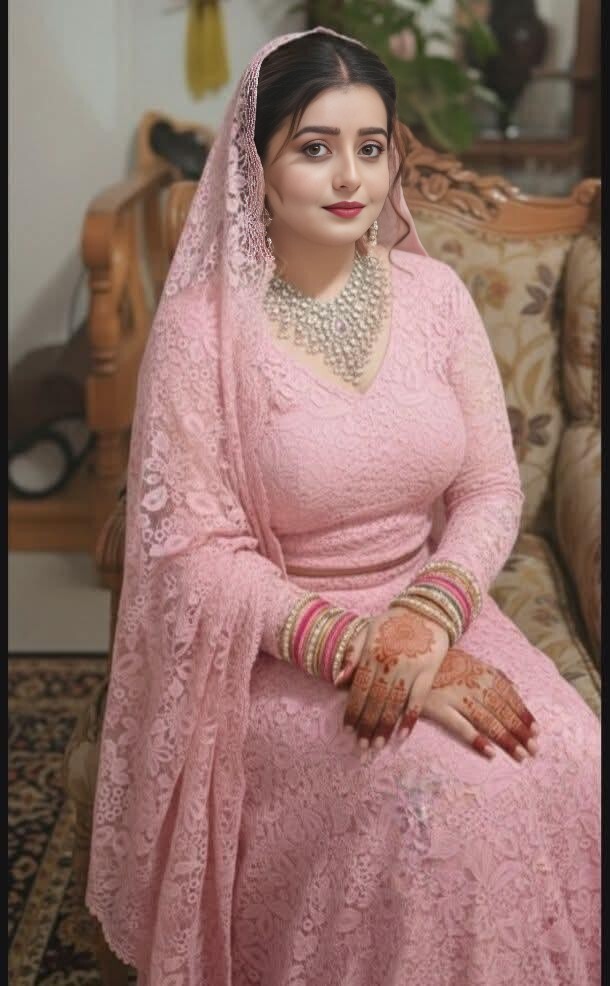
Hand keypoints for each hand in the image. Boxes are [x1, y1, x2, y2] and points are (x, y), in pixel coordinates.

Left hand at [341, 608, 449, 750]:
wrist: (426, 610)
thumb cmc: (392, 623)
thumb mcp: (367, 630)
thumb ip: (351, 655)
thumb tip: (338, 682)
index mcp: (371, 653)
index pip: (359, 689)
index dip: (352, 711)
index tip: (347, 730)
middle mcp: (389, 662)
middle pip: (375, 700)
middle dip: (367, 725)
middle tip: (361, 746)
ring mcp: (410, 667)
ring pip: (394, 703)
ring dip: (385, 726)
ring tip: (378, 744)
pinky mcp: (428, 670)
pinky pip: (419, 698)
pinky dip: (411, 717)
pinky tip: (403, 733)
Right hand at [418, 647, 539, 762]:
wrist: (410, 654)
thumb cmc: (444, 662)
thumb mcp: (471, 660)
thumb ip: (493, 673)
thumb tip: (514, 686)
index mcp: (484, 673)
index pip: (510, 697)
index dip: (524, 715)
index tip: (537, 732)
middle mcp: (474, 684)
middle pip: (502, 712)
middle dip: (520, 732)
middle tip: (534, 750)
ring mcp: (456, 695)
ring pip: (487, 721)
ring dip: (506, 740)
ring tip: (521, 756)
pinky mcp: (438, 707)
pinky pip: (460, 726)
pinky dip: (476, 740)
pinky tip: (490, 753)